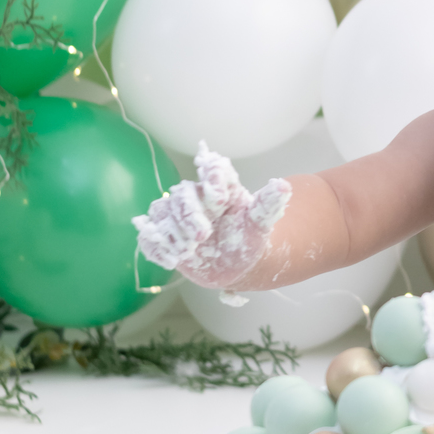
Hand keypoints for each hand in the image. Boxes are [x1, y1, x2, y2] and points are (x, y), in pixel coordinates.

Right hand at [132, 143, 290, 288]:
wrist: (239, 263)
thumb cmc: (249, 236)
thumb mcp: (262, 221)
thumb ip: (269, 204)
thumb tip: (283, 186)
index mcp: (219, 187)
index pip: (212, 170)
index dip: (212, 178)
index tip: (219, 198)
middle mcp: (195, 197)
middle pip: (181, 195)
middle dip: (188, 215)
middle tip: (202, 236)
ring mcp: (176, 217)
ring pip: (161, 213)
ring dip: (171, 233)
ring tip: (188, 251)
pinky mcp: (166, 237)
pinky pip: (150, 238)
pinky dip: (156, 247)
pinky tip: (172, 261)